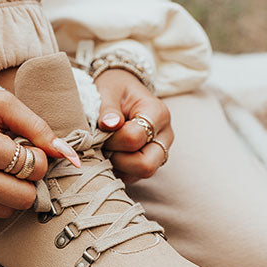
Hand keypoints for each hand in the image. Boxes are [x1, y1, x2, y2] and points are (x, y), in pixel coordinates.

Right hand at [0, 47, 78, 221]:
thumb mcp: (2, 104)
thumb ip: (39, 128)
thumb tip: (70, 156)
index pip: (33, 169)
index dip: (38, 157)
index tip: (26, 146)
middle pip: (23, 198)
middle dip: (27, 180)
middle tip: (16, 161)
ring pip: (6, 211)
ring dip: (9, 192)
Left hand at [94, 68, 172, 183]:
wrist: (122, 91)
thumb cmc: (115, 89)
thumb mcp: (108, 90)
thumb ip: (107, 108)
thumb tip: (109, 125)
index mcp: (158, 113)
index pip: (135, 138)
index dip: (113, 139)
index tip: (101, 129)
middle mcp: (164, 136)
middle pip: (146, 165)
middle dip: (118, 159)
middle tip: (104, 144)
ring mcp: (159, 152)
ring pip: (141, 174)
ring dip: (117, 166)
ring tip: (105, 148)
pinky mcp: (150, 163)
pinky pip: (133, 177)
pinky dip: (117, 170)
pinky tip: (108, 154)